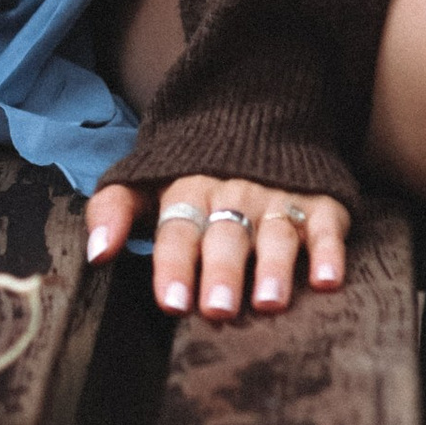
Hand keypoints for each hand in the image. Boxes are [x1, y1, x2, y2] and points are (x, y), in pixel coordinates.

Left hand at [85, 175, 348, 321]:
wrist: (255, 115)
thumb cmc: (192, 171)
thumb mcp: (145, 181)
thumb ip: (113, 211)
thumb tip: (96, 253)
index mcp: (188, 191)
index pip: (178, 232)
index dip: (174, 266)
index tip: (172, 303)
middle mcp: (235, 195)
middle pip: (227, 236)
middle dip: (222, 272)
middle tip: (218, 309)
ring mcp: (280, 199)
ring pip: (276, 234)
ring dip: (274, 268)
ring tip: (269, 302)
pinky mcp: (321, 202)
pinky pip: (327, 226)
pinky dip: (330, 252)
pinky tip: (328, 280)